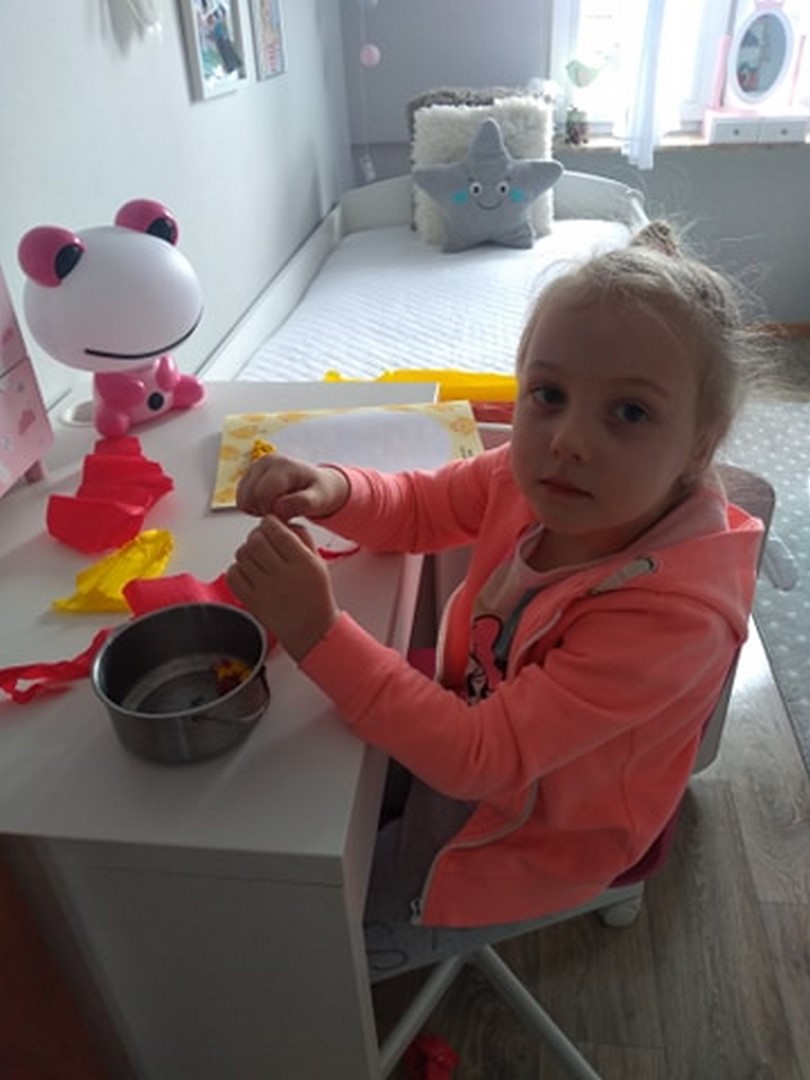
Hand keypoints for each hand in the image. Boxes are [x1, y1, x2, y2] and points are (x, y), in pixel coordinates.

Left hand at [227, 515, 338, 660]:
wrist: (311, 631)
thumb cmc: (316, 597)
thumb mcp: (319, 563)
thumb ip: (304, 539)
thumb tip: (285, 522)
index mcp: (303, 563)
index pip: (278, 532)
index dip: (270, 522)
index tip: (270, 524)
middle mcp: (283, 575)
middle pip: (256, 541)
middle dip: (256, 535)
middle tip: (261, 538)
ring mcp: (265, 589)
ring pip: (242, 556)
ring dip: (246, 550)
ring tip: (255, 556)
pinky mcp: (251, 601)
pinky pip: (233, 575)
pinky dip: (236, 568)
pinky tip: (248, 571)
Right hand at [236, 453, 348, 521]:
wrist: (318, 483)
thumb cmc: (319, 491)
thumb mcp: (320, 499)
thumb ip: (303, 503)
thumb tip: (280, 508)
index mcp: (283, 466)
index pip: (262, 494)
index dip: (272, 511)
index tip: (286, 515)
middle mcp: (266, 462)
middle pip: (250, 497)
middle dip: (264, 510)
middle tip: (281, 513)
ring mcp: (255, 467)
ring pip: (242, 498)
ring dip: (257, 509)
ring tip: (276, 509)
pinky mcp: (249, 475)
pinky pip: (240, 498)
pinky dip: (252, 506)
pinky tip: (268, 506)